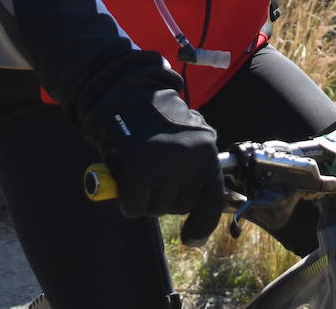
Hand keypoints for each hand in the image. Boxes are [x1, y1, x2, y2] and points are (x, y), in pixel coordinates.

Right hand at [88, 85, 224, 244]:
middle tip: (152, 171)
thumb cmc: (155, 122)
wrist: (124, 96)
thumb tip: (199, 220)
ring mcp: (164, 167)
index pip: (211, 199)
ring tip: (140, 165)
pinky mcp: (136, 173)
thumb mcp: (187, 139)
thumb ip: (193, 169)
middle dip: (164, 196)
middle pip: (179, 206)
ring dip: (145, 196)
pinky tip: (124, 176)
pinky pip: (133, 207)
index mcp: (206, 151)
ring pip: (155, 209)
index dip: (202, 224)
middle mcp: (190, 160)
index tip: (191, 239)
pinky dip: (126, 198)